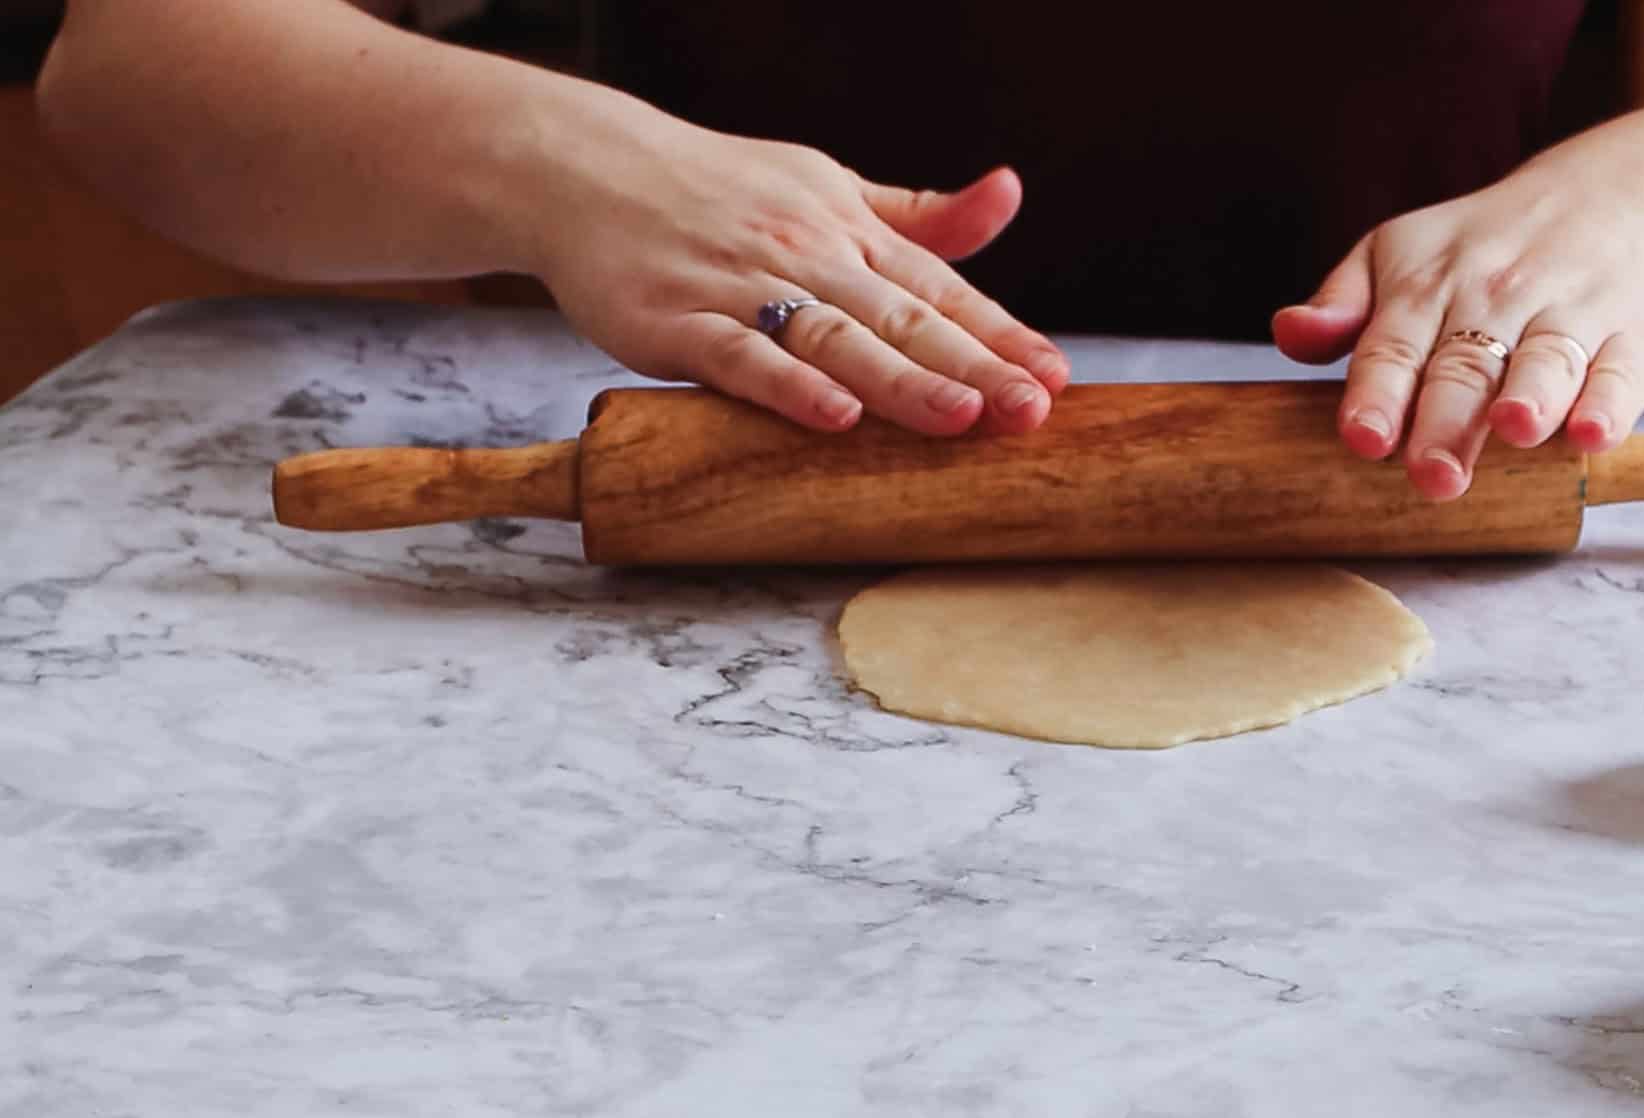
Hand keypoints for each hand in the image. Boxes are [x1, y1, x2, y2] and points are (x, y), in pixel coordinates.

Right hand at [534, 103, 1069, 436]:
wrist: (584, 170)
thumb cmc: (716, 189)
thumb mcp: (825, 187)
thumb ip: (916, 216)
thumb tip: (1008, 195)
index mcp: (848, 229)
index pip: (939, 288)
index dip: (999, 333)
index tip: (1053, 376)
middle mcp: (805, 254)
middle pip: (901, 318)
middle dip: (973, 366)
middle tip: (1031, 411)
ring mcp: (740, 287)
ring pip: (833, 339)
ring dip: (900, 380)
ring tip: (961, 417)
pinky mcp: (676, 321)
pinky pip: (740, 358)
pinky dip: (787, 387)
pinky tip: (834, 416)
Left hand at [1272, 168, 1643, 499]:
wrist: (1609, 196)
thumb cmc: (1480, 247)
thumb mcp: (1397, 253)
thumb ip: (1342, 303)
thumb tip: (1288, 333)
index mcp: (1429, 283)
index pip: (1394, 343)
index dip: (1378, 392)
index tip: (1363, 437)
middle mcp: (1500, 294)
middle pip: (1467, 365)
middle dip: (1448, 420)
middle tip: (1432, 476)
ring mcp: (1571, 311)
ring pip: (1547, 360)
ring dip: (1532, 396)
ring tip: (1515, 430)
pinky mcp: (1635, 335)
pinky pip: (1624, 372)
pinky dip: (1611, 403)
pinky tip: (1594, 434)